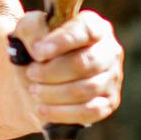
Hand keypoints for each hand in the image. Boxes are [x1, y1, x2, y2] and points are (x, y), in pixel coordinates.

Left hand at [13, 7, 123, 128]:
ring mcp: (112, 78)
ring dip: (53, 93)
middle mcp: (109, 50)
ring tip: (34, 91)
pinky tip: (42, 109)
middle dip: (51, 72)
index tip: (38, 52)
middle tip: (31, 73)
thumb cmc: (36, 48)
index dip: (62, 42)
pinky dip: (62, 112)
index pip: (85, 31)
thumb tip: (40, 49)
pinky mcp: (108, 102)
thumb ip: (32, 29)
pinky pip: (89, 111)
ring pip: (85, 89)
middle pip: (84, 63)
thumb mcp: (28, 30)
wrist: (36, 77)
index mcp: (94, 26)